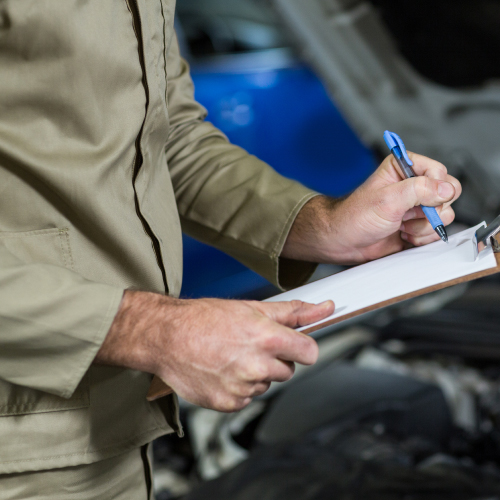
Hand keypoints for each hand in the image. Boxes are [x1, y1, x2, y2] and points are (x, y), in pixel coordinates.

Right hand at [95, 291, 333, 411]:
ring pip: (266, 384)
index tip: (295, 346)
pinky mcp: (228, 403)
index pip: (310, 352)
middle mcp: (256, 365)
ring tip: (230, 356)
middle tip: (249, 345)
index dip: (303, 348)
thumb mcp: (251, 308)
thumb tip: (324, 308)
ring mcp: (242, 388)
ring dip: (255, 374)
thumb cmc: (204, 318)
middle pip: (287, 370)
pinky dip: (239, 388)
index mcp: (266, 338)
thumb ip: (293, 311)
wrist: (167, 336)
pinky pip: (247, 398)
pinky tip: (222, 370)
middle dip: (274, 359)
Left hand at [282, 152, 461, 264]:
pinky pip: (436, 232)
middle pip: (447, 194)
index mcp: (403, 169)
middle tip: (409, 215)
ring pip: (444, 215)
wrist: (344, 242)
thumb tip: (446, 189)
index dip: (436, 187)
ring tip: (401, 226)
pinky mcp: (418, 226)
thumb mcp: (387, 199)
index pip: (438, 171)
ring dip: (423, 226)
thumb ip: (419, 190)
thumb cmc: (355, 217)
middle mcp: (413, 186)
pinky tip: (404, 236)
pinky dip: (423, 238)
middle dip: (431, 210)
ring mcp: (417, 207)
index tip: (422, 200)